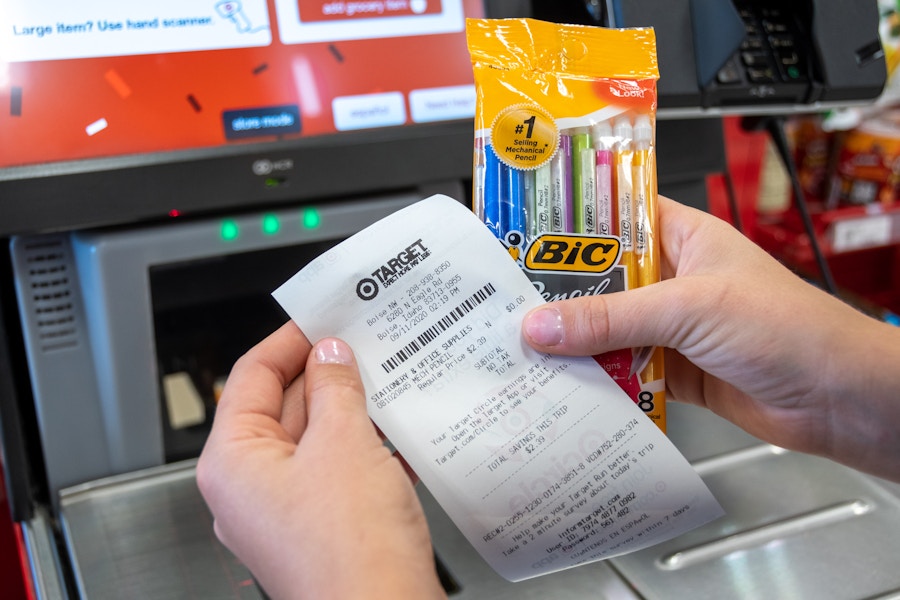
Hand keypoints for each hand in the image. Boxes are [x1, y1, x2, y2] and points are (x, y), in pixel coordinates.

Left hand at [196, 323, 444, 599]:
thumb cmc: (349, 551)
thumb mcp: (343, 443)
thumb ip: (335, 388)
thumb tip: (331, 356)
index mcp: (233, 462)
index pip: (252, 377)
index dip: (289, 340)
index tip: (322, 318)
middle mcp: (250, 488)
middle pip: (284, 406)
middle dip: (327, 374)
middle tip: (364, 344)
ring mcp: (286, 510)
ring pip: (317, 439)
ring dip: (352, 410)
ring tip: (389, 380)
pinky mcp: (322, 527)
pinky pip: (338, 471)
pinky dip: (366, 447)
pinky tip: (401, 433)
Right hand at [522, 196, 899, 481]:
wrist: (837, 398)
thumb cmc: (788, 328)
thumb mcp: (689, 307)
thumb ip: (612, 317)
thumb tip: (542, 324)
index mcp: (681, 237)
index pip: (611, 217)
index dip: (566, 223)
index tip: (517, 234)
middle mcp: (670, 279)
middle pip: (598, 281)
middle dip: (557, 295)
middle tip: (506, 303)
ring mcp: (670, 327)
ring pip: (605, 329)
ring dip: (574, 342)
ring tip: (522, 348)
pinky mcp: (671, 370)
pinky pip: (620, 371)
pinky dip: (597, 380)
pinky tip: (565, 387)